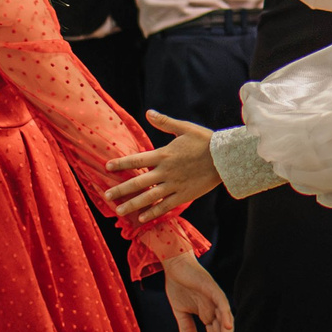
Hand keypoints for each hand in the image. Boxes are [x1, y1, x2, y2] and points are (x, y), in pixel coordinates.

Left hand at [105, 110, 224, 221]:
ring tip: (119, 210)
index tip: (107, 167)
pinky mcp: (184, 195)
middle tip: (106, 195)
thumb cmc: (205, 141)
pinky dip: (153, 212)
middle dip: (121, 189)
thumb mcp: (185, 128)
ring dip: (132, 204)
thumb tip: (148, 112)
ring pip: (149, 197)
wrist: (225, 157)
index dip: (121, 163)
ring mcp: (174, 185)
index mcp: (164, 155)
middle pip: (139, 182)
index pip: (137, 160)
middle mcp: (166, 172)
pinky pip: (165, 206)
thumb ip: (165, 122)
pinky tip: (142, 218)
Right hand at [161, 252, 234, 331]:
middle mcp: (215, 308)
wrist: (174, 265)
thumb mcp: (180, 312)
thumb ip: (186, 328)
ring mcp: (215, 299)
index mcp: (208, 314)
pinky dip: (226, 315)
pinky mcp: (213, 289)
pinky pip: (223, 304)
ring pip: (224, 321)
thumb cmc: (178, 285)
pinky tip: (226, 328)